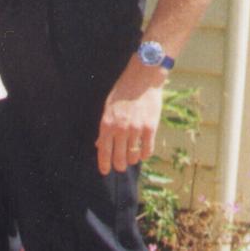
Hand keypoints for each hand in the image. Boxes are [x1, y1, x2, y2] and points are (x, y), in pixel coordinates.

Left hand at [95, 58, 164, 174]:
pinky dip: (144, 155)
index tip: (104, 172)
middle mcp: (121, 128)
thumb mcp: (108, 107)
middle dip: (119, 165)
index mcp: (107, 122)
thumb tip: (99, 145)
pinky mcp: (150, 128)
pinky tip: (142, 151)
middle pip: (119, 158)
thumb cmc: (123, 91)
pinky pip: (147, 151)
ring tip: (131, 156)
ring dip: (132, 159)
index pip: (104, 151)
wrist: (142, 78)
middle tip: (120, 166)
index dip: (104, 164)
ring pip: (133, 156)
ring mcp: (136, 129)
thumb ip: (105, 127)